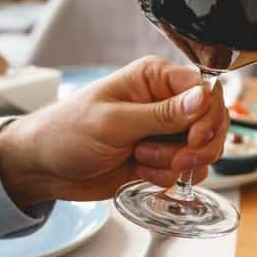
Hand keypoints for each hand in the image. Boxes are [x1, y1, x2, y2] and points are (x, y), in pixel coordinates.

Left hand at [0, 56, 228, 206]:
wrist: (43, 168)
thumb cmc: (66, 132)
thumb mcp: (114, 122)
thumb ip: (162, 113)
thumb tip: (202, 98)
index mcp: (155, 78)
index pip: (206, 90)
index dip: (208, 117)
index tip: (195, 139)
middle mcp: (166, 101)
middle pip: (213, 121)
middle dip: (197, 147)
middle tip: (173, 159)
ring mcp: (165, 131)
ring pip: (203, 150)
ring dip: (178, 164)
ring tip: (143, 160)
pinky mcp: (162, 157)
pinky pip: (188, 170)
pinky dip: (169, 178)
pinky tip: (142, 172)